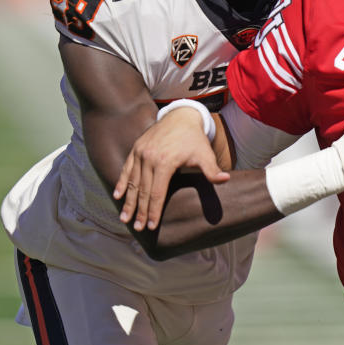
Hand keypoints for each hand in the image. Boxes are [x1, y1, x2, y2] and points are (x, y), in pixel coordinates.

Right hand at [114, 107, 229, 230]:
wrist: (181, 116)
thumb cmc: (194, 139)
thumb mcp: (204, 154)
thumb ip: (212, 170)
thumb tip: (225, 180)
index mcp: (165, 162)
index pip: (157, 193)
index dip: (154, 211)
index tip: (152, 226)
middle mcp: (149, 158)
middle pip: (143, 191)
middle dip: (140, 211)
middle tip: (137, 228)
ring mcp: (140, 153)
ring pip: (133, 182)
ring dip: (128, 202)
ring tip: (125, 219)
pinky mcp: (136, 149)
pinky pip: (126, 169)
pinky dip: (122, 183)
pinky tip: (118, 197)